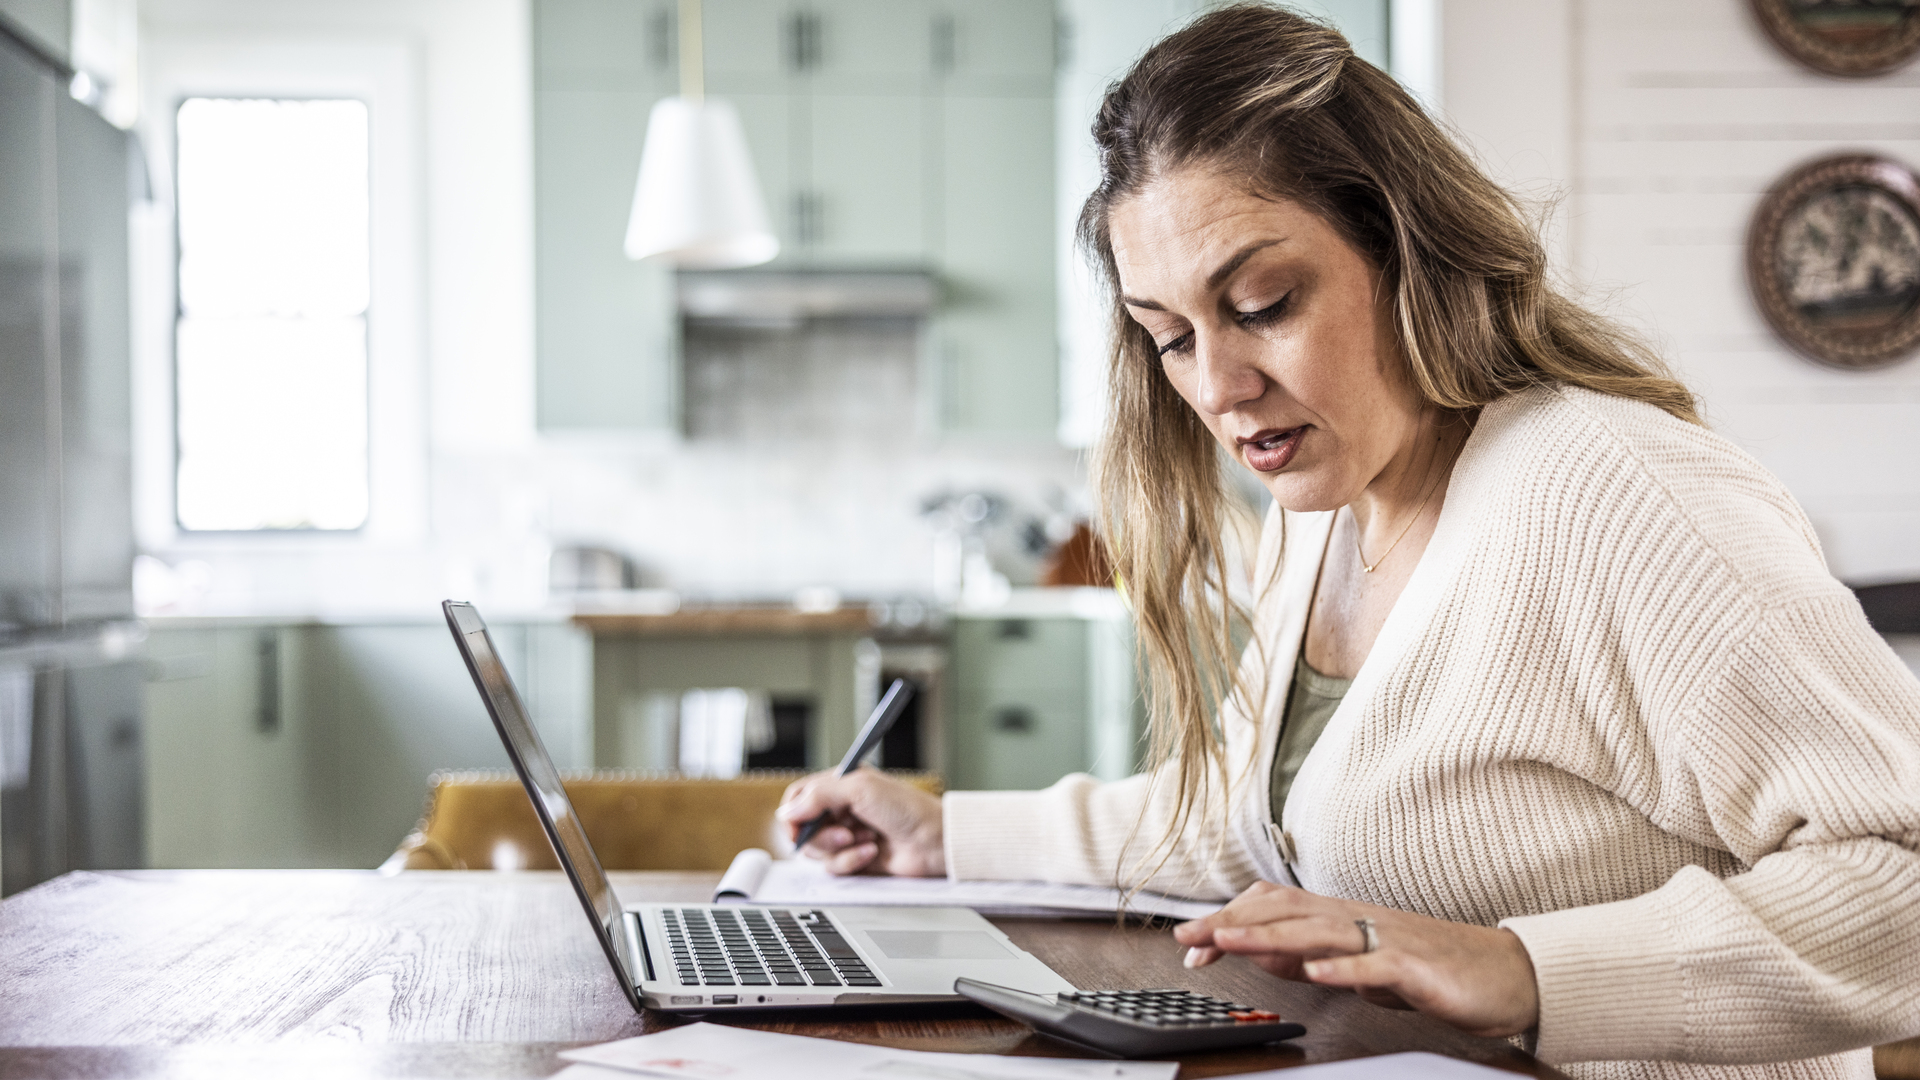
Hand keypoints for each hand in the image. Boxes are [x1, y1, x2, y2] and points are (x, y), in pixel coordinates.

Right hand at [776, 767, 944, 876]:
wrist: (934, 841)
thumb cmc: (906, 808)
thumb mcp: (859, 788)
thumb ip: (818, 796)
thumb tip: (787, 812)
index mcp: (840, 785)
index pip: (799, 797)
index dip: (793, 814)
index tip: (798, 826)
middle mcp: (840, 809)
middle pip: (803, 828)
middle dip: (821, 835)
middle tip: (845, 834)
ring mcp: (847, 835)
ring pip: (816, 851)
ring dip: (839, 849)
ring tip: (865, 840)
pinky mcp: (854, 859)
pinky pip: (834, 867)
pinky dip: (850, 861)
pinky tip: (871, 853)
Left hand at [1173, 881, 1537, 1037]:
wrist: (1506, 976)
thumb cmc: (1431, 970)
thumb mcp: (1356, 965)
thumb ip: (1310, 957)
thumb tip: (1258, 951)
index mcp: (1342, 919)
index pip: (1274, 907)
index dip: (1230, 919)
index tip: (1190, 941)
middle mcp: (1358, 920)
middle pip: (1285, 912)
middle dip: (1233, 923)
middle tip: (1189, 937)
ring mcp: (1387, 939)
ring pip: (1320, 931)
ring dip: (1270, 936)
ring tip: (1230, 942)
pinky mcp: (1417, 966)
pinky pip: (1376, 963)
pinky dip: (1343, 968)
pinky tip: (1315, 972)